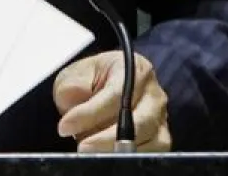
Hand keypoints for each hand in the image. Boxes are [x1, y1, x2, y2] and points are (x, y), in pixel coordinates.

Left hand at [53, 51, 170, 151]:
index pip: (116, 95)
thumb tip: (76, 96)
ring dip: (117, 149)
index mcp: (134, 69)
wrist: (102, 90)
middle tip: (82, 146)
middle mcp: (153, 94)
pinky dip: (130, 157)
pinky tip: (108, 156)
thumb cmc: (92, 81)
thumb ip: (73, 85)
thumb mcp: (76, 75)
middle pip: (137, 121)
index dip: (90, 113)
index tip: (66, 125)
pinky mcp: (161, 138)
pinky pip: (152, 152)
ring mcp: (160, 118)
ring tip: (92, 150)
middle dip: (106, 138)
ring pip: (148, 140)